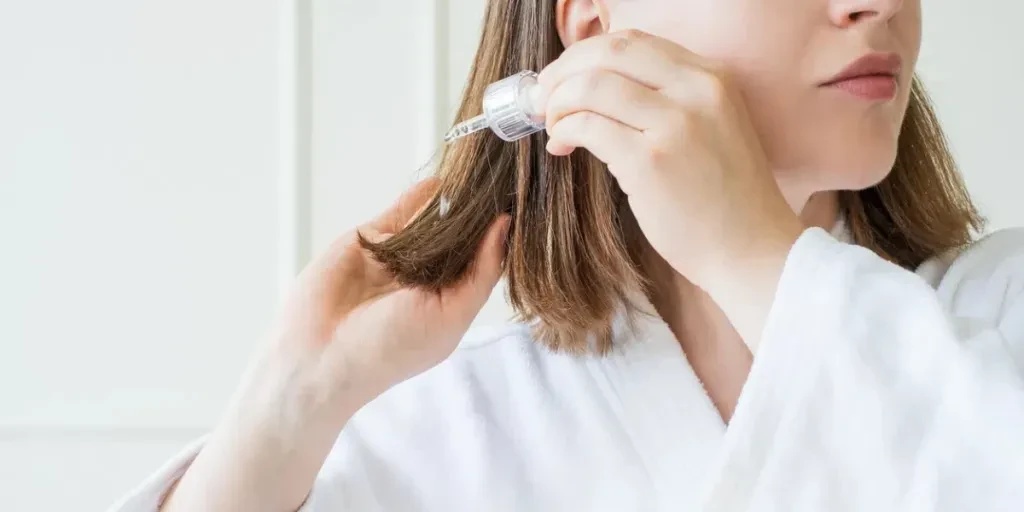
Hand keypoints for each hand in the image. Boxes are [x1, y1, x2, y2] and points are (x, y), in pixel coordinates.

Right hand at [270, 177, 509, 409]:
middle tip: (508, 183)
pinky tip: (441, 182)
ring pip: (431, 222)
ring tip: (481, 175)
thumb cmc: (390, 348)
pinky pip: (400, 212)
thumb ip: (481, 272)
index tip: (528, 209)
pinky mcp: (371, 240)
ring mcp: (398, 258)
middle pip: (460, 238)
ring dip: (453, 202)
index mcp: (450, 303)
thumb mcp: (451, 316)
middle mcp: (426, 280)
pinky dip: (418, 197)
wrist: (321, 352)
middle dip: (480, 216)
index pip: (484, 263)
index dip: (501, 239)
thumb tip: (504, 228)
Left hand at [536, 30, 805, 345]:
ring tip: (552, 125)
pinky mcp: (650, 161)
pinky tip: (562, 147)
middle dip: (563, 70)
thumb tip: (597, 89)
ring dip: (557, 103)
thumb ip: (668, 101)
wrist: (753, 251)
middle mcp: (697, 90)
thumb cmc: (725, 200)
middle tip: (542, 97)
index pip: (633, 41)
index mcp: (712, 77)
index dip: (587, 54)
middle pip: (608, 52)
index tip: (564, 76)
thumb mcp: (712, 128)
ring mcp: (675, 124)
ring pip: (590, 87)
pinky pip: (588, 128)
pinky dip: (564, 131)